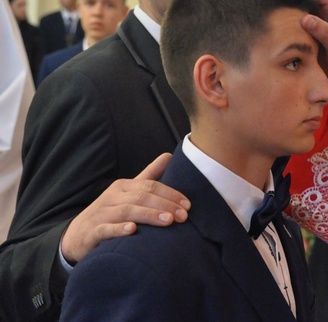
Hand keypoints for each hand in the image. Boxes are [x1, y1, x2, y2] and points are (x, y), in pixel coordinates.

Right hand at [60, 153, 189, 263]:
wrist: (76, 235)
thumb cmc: (109, 212)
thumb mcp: (128, 192)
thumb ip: (149, 175)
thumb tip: (169, 156)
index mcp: (123, 187)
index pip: (150, 186)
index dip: (170, 194)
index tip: (188, 205)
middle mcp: (112, 197)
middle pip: (141, 197)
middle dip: (165, 205)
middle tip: (183, 216)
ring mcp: (101, 214)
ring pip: (127, 211)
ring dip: (149, 215)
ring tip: (168, 221)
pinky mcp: (92, 233)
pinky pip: (105, 229)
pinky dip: (119, 229)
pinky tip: (132, 230)